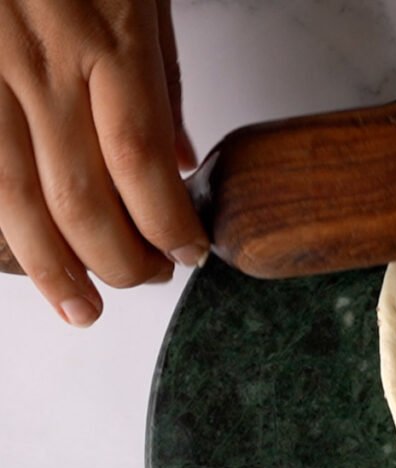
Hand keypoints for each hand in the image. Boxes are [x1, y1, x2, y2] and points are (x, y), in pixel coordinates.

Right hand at [0, 0, 208, 326]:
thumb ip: (161, 73)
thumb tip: (182, 159)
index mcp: (102, 38)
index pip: (143, 166)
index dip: (168, 227)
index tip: (188, 254)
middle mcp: (39, 63)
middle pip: (83, 199)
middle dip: (120, 260)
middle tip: (145, 280)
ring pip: (14, 198)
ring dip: (54, 268)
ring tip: (82, 310)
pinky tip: (18, 259)